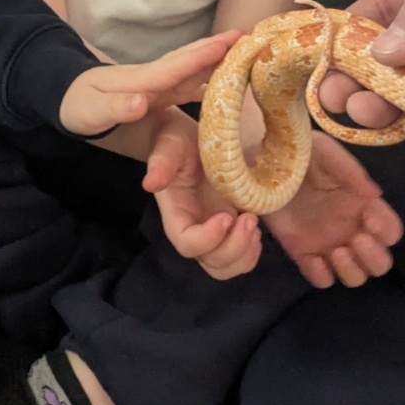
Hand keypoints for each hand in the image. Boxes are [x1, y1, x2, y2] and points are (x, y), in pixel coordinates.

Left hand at [59, 32, 238, 135]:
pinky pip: (188, 81)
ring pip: (192, 68)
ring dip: (217, 58)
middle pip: (189, 60)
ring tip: (245, 48)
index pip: (175, 67)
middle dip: (218, 48)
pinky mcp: (158, 93)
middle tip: (248, 35)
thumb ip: (114, 108)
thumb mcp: (91, 112)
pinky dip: (208, 75)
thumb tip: (139, 103)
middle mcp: (153, 78)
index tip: (227, 43)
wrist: (66, 98)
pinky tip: (225, 80)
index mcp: (140, 82)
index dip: (201, 57)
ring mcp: (157, 84)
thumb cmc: (78, 106)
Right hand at [144, 108, 262, 278]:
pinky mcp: (228, 230)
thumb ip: (160, 162)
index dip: (207, 239)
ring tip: (253, 224)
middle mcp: (192, 228)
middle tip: (249, 218)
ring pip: (226, 266)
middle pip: (211, 261)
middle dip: (234, 248)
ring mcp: (211, 232)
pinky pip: (239, 258)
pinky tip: (256, 228)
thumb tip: (149, 184)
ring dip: (244, 254)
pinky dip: (251, 252)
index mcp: (175, 213)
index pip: (187, 243)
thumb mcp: (168, 144)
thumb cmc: (176, 139)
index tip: (226, 216)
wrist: (190, 138)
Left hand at [263, 132, 401, 288]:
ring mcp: (326, 244)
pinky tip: (312, 259)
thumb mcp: (324, 151)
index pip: (390, 230)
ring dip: (352, 270)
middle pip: (379, 262)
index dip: (386, 231)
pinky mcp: (302, 253)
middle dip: (374, 257)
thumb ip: (349, 169)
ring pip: (354, 276)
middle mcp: (350, 229)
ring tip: (338, 251)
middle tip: (357, 240)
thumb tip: (373, 194)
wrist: (258, 162)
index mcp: (361, 206)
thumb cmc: (298, 154)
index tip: (370, 222)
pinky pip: (320, 278)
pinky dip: (321, 276)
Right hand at [317, 0, 404, 147]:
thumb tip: (381, 52)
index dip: (332, 44)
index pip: (357, 22)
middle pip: (373, 67)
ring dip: (382, 114)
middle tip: (335, 99)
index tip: (312, 65)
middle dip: (351, 85)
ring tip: (369, 118)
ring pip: (401, 99)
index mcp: (403, 7)